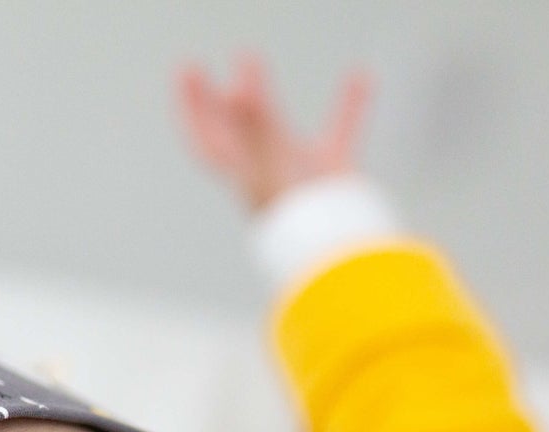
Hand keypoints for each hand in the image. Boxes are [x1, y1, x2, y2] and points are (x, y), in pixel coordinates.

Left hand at [178, 53, 372, 212]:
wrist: (337, 253)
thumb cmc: (297, 213)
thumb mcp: (270, 161)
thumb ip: (254, 121)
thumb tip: (236, 88)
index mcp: (242, 174)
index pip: (208, 140)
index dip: (193, 109)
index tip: (185, 71)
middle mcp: (264, 174)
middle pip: (229, 136)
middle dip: (212, 104)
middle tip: (195, 68)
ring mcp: (298, 177)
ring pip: (278, 132)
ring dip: (265, 99)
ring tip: (256, 61)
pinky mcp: (335, 178)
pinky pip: (341, 131)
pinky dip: (350, 103)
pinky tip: (363, 75)